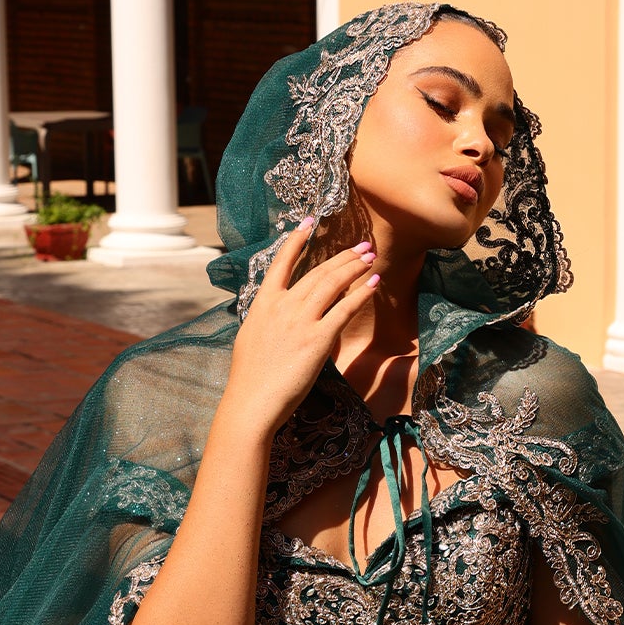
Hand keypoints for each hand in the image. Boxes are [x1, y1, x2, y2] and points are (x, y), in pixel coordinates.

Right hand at [225, 220, 379, 436]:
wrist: (252, 402)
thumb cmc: (250, 378)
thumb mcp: (252, 338)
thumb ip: (269, 320)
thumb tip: (281, 314)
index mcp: (263, 304)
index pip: (281, 263)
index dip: (296, 240)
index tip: (309, 222)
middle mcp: (283, 306)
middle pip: (318, 272)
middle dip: (342, 256)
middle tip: (361, 245)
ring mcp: (301, 321)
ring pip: (333, 284)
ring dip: (354, 268)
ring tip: (370, 257)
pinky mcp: (318, 340)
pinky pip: (345, 310)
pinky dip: (361, 295)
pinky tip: (374, 284)